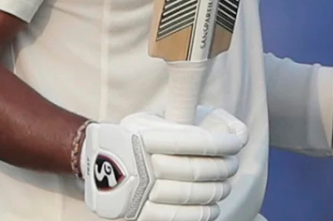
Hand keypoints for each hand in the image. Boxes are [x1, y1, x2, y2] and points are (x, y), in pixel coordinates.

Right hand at [81, 106, 248, 220]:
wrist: (95, 166)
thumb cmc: (131, 139)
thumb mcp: (147, 121)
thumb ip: (182, 123)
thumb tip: (233, 133)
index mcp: (144, 136)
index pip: (194, 141)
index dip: (222, 143)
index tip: (237, 143)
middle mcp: (142, 164)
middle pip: (197, 170)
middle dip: (223, 168)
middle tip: (233, 165)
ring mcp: (141, 191)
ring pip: (193, 195)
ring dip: (217, 191)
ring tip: (225, 186)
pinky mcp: (140, 214)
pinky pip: (180, 217)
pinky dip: (202, 214)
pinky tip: (213, 207)